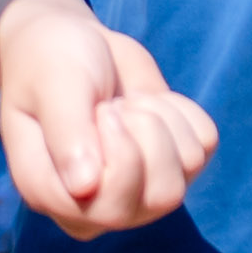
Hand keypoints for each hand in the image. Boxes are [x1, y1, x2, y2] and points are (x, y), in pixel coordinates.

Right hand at [0, 0, 217, 236]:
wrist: (74, 44)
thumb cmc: (49, 63)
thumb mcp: (53, 86)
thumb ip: (66, 133)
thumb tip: (84, 188)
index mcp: (51, 193)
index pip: (109, 208)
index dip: (122, 154)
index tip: (103, 110)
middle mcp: (93, 206)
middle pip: (161, 197)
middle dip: (148, 133)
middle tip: (114, 104)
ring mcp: (136, 193)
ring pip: (185, 175)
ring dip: (161, 120)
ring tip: (126, 102)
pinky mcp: (170, 166)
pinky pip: (203, 144)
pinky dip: (181, 110)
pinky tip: (146, 101)